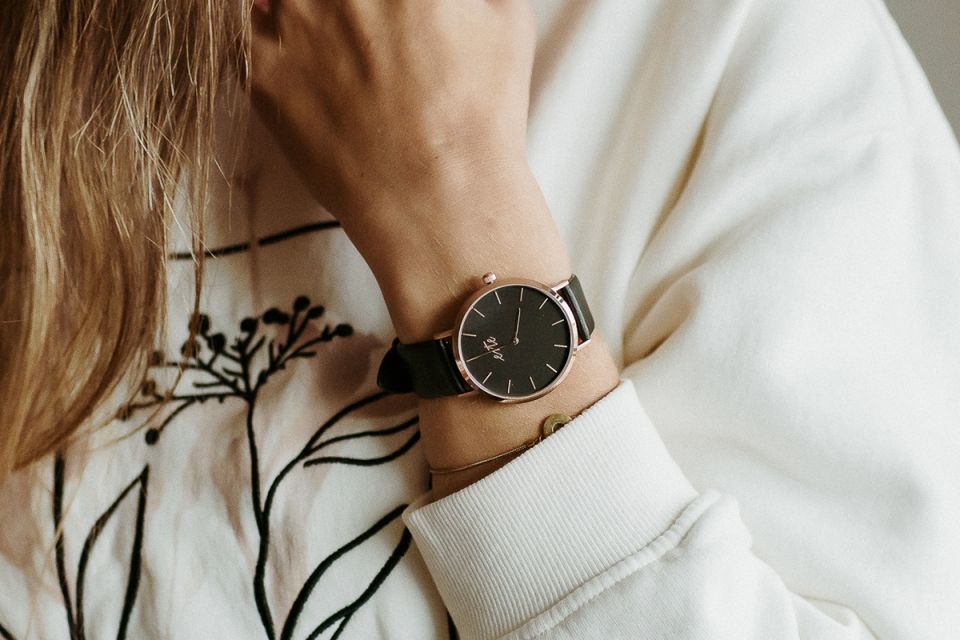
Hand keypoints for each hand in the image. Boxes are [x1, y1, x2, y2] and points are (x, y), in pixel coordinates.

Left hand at [250, 1, 620, 499]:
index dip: (379, 1)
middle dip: (341, 11)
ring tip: (346, 62)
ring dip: (307, 19)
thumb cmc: (482, 111)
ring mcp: (289, 25)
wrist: (441, 199)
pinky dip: (284, 56)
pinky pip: (258, 42)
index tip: (383, 14)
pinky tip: (326, 91)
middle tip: (364, 35)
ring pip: (279, 2)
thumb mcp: (504, 14)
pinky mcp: (262, 75)